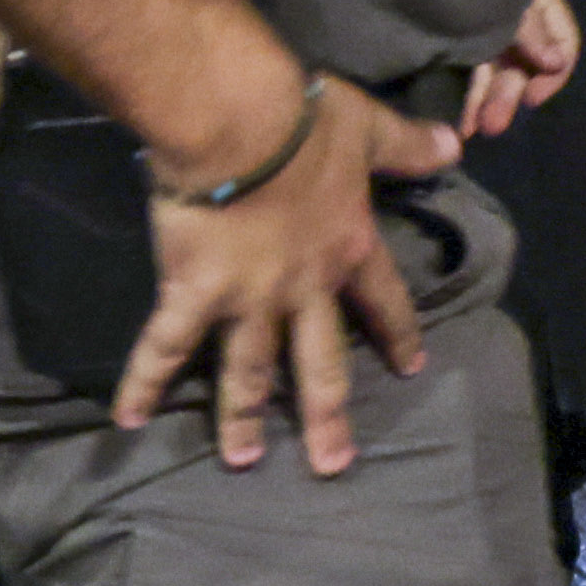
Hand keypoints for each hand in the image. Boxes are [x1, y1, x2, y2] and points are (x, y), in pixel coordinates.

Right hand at [117, 73, 460, 474]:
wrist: (238, 123)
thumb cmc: (303, 122)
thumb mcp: (368, 127)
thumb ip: (409, 144)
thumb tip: (456, 145)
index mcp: (347, 247)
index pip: (383, 300)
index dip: (399, 333)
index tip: (411, 367)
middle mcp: (302, 288)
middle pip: (320, 361)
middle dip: (327, 414)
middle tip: (333, 464)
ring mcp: (247, 299)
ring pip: (248, 369)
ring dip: (243, 418)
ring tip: (243, 461)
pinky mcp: (193, 292)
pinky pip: (166, 345)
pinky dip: (145, 382)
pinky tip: (129, 418)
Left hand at [456, 0, 581, 139]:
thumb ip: (530, 28)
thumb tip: (555, 64)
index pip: (564, 41)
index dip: (554, 72)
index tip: (533, 96)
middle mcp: (512, 13)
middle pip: (522, 62)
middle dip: (508, 94)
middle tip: (492, 125)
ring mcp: (481, 23)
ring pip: (491, 70)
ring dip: (482, 102)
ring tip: (468, 130)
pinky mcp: (450, 31)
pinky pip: (464, 67)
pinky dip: (462, 93)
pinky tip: (454, 117)